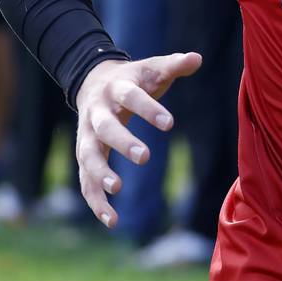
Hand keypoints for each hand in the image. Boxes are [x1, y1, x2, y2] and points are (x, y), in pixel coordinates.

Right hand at [74, 52, 201, 227]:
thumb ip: (172, 65)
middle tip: (145, 156)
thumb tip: (196, 57)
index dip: (149, 108)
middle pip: (105, 127)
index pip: (132, 96)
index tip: (170, 123)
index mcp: (116, 88)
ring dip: (100, 173)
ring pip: (88, 156)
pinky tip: (112, 222)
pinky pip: (85, 182)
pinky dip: (96, 202)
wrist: (94, 82)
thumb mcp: (151, 68)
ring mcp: (87, 136)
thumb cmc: (133, 79)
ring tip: (117, 189)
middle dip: (123, 141)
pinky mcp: (85, 156)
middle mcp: (97, 113)